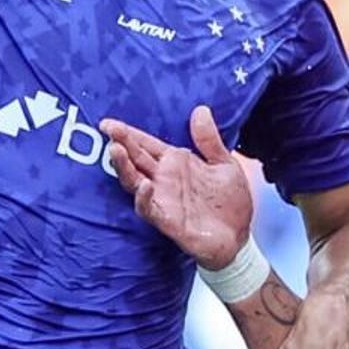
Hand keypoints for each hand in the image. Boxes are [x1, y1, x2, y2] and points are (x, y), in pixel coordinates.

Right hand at [103, 107, 254, 267]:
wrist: (239, 238)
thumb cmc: (230, 203)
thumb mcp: (225, 164)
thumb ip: (209, 140)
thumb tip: (200, 110)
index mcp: (175, 164)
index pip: (146, 145)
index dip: (129, 134)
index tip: (109, 123)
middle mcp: (164, 180)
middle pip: (136, 159)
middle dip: (121, 143)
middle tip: (108, 128)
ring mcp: (163, 200)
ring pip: (134, 182)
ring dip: (124, 167)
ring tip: (116, 150)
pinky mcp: (167, 220)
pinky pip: (149, 208)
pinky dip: (144, 197)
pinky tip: (144, 185)